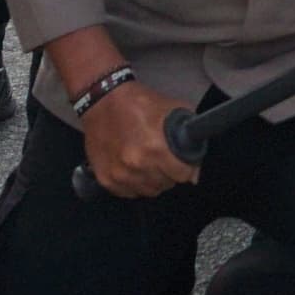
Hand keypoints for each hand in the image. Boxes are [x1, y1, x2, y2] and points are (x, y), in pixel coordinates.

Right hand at [79, 76, 201, 198]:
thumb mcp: (173, 110)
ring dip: (152, 180)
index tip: (180, 161)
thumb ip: (190, 140)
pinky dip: (133, 183)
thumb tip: (194, 175)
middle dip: (168, 172)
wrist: (100, 101)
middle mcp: (137, 165)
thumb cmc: (140, 103)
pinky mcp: (105, 179)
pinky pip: (129, 192)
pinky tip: (132, 167)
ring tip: (147, 162)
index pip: (183, 175)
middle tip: (162, 158)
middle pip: (166, 184)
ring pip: (148, 191)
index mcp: (156, 148)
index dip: (185, 167)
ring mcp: (119, 174)